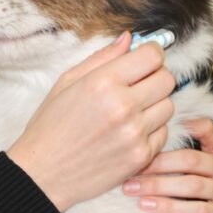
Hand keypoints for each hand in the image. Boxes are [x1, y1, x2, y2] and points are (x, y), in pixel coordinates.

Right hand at [8, 33, 175, 212]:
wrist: (43, 173)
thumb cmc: (50, 126)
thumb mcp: (66, 83)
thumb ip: (101, 58)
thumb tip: (128, 38)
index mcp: (103, 82)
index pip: (152, 56)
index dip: (150, 54)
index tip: (143, 60)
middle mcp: (123, 106)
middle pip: (167, 79)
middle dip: (154, 78)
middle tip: (136, 86)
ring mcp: (135, 133)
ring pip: (169, 106)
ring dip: (153, 105)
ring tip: (128, 113)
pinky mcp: (141, 156)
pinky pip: (163, 133)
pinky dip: (150, 131)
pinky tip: (127, 133)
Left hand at [121, 118, 212, 212]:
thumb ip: (207, 132)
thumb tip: (182, 115)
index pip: (192, 159)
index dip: (164, 159)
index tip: (139, 159)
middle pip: (191, 184)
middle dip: (158, 183)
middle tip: (130, 185)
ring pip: (198, 209)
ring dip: (168, 206)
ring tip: (141, 203)